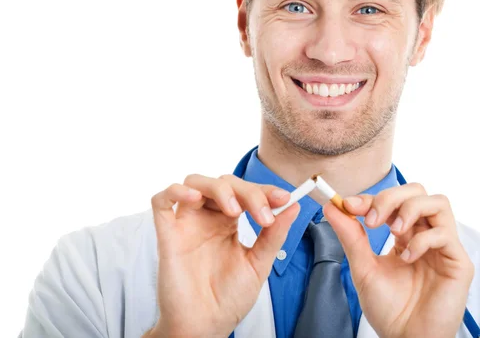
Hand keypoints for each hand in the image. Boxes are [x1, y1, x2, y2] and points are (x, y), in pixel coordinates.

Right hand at [147, 174, 298, 337]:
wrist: (205, 327)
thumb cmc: (228, 299)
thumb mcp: (258, 264)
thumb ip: (274, 235)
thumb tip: (293, 206)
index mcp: (229, 222)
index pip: (246, 192)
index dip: (264, 191)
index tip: (284, 198)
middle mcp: (207, 218)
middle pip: (224, 183)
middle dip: (248, 192)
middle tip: (263, 215)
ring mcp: (187, 223)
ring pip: (195, 182)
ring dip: (218, 188)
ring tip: (235, 210)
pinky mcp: (167, 234)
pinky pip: (161, 200)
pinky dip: (175, 191)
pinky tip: (193, 198)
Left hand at [323, 183, 473, 337]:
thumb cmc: (388, 309)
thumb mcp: (363, 268)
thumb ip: (351, 236)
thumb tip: (331, 207)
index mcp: (405, 234)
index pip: (393, 201)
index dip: (371, 197)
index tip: (348, 205)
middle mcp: (425, 235)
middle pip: (417, 191)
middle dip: (391, 197)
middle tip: (372, 219)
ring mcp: (443, 247)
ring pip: (438, 202)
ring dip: (410, 209)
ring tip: (393, 231)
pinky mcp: (459, 262)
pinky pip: (445, 234)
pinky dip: (422, 239)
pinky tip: (407, 257)